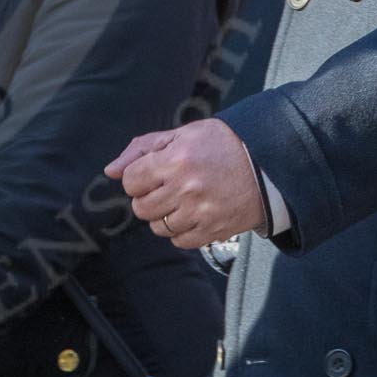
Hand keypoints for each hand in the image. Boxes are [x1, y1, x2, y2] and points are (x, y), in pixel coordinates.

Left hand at [104, 119, 263, 249]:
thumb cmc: (220, 144)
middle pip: (141, 207)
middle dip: (148, 197)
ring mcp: (201, 212)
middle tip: (166, 187)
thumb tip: (110, 172)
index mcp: (175, 160)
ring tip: (181, 200)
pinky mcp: (215, 230)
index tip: (151, 173)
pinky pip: (180, 241)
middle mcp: (186, 188)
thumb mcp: (181, 135)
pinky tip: (191, 214)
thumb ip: (141, 150)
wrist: (266, 163)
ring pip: (158, 227)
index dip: (137, 178)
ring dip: (164, 215)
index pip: (130, 181)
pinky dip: (180, 231)